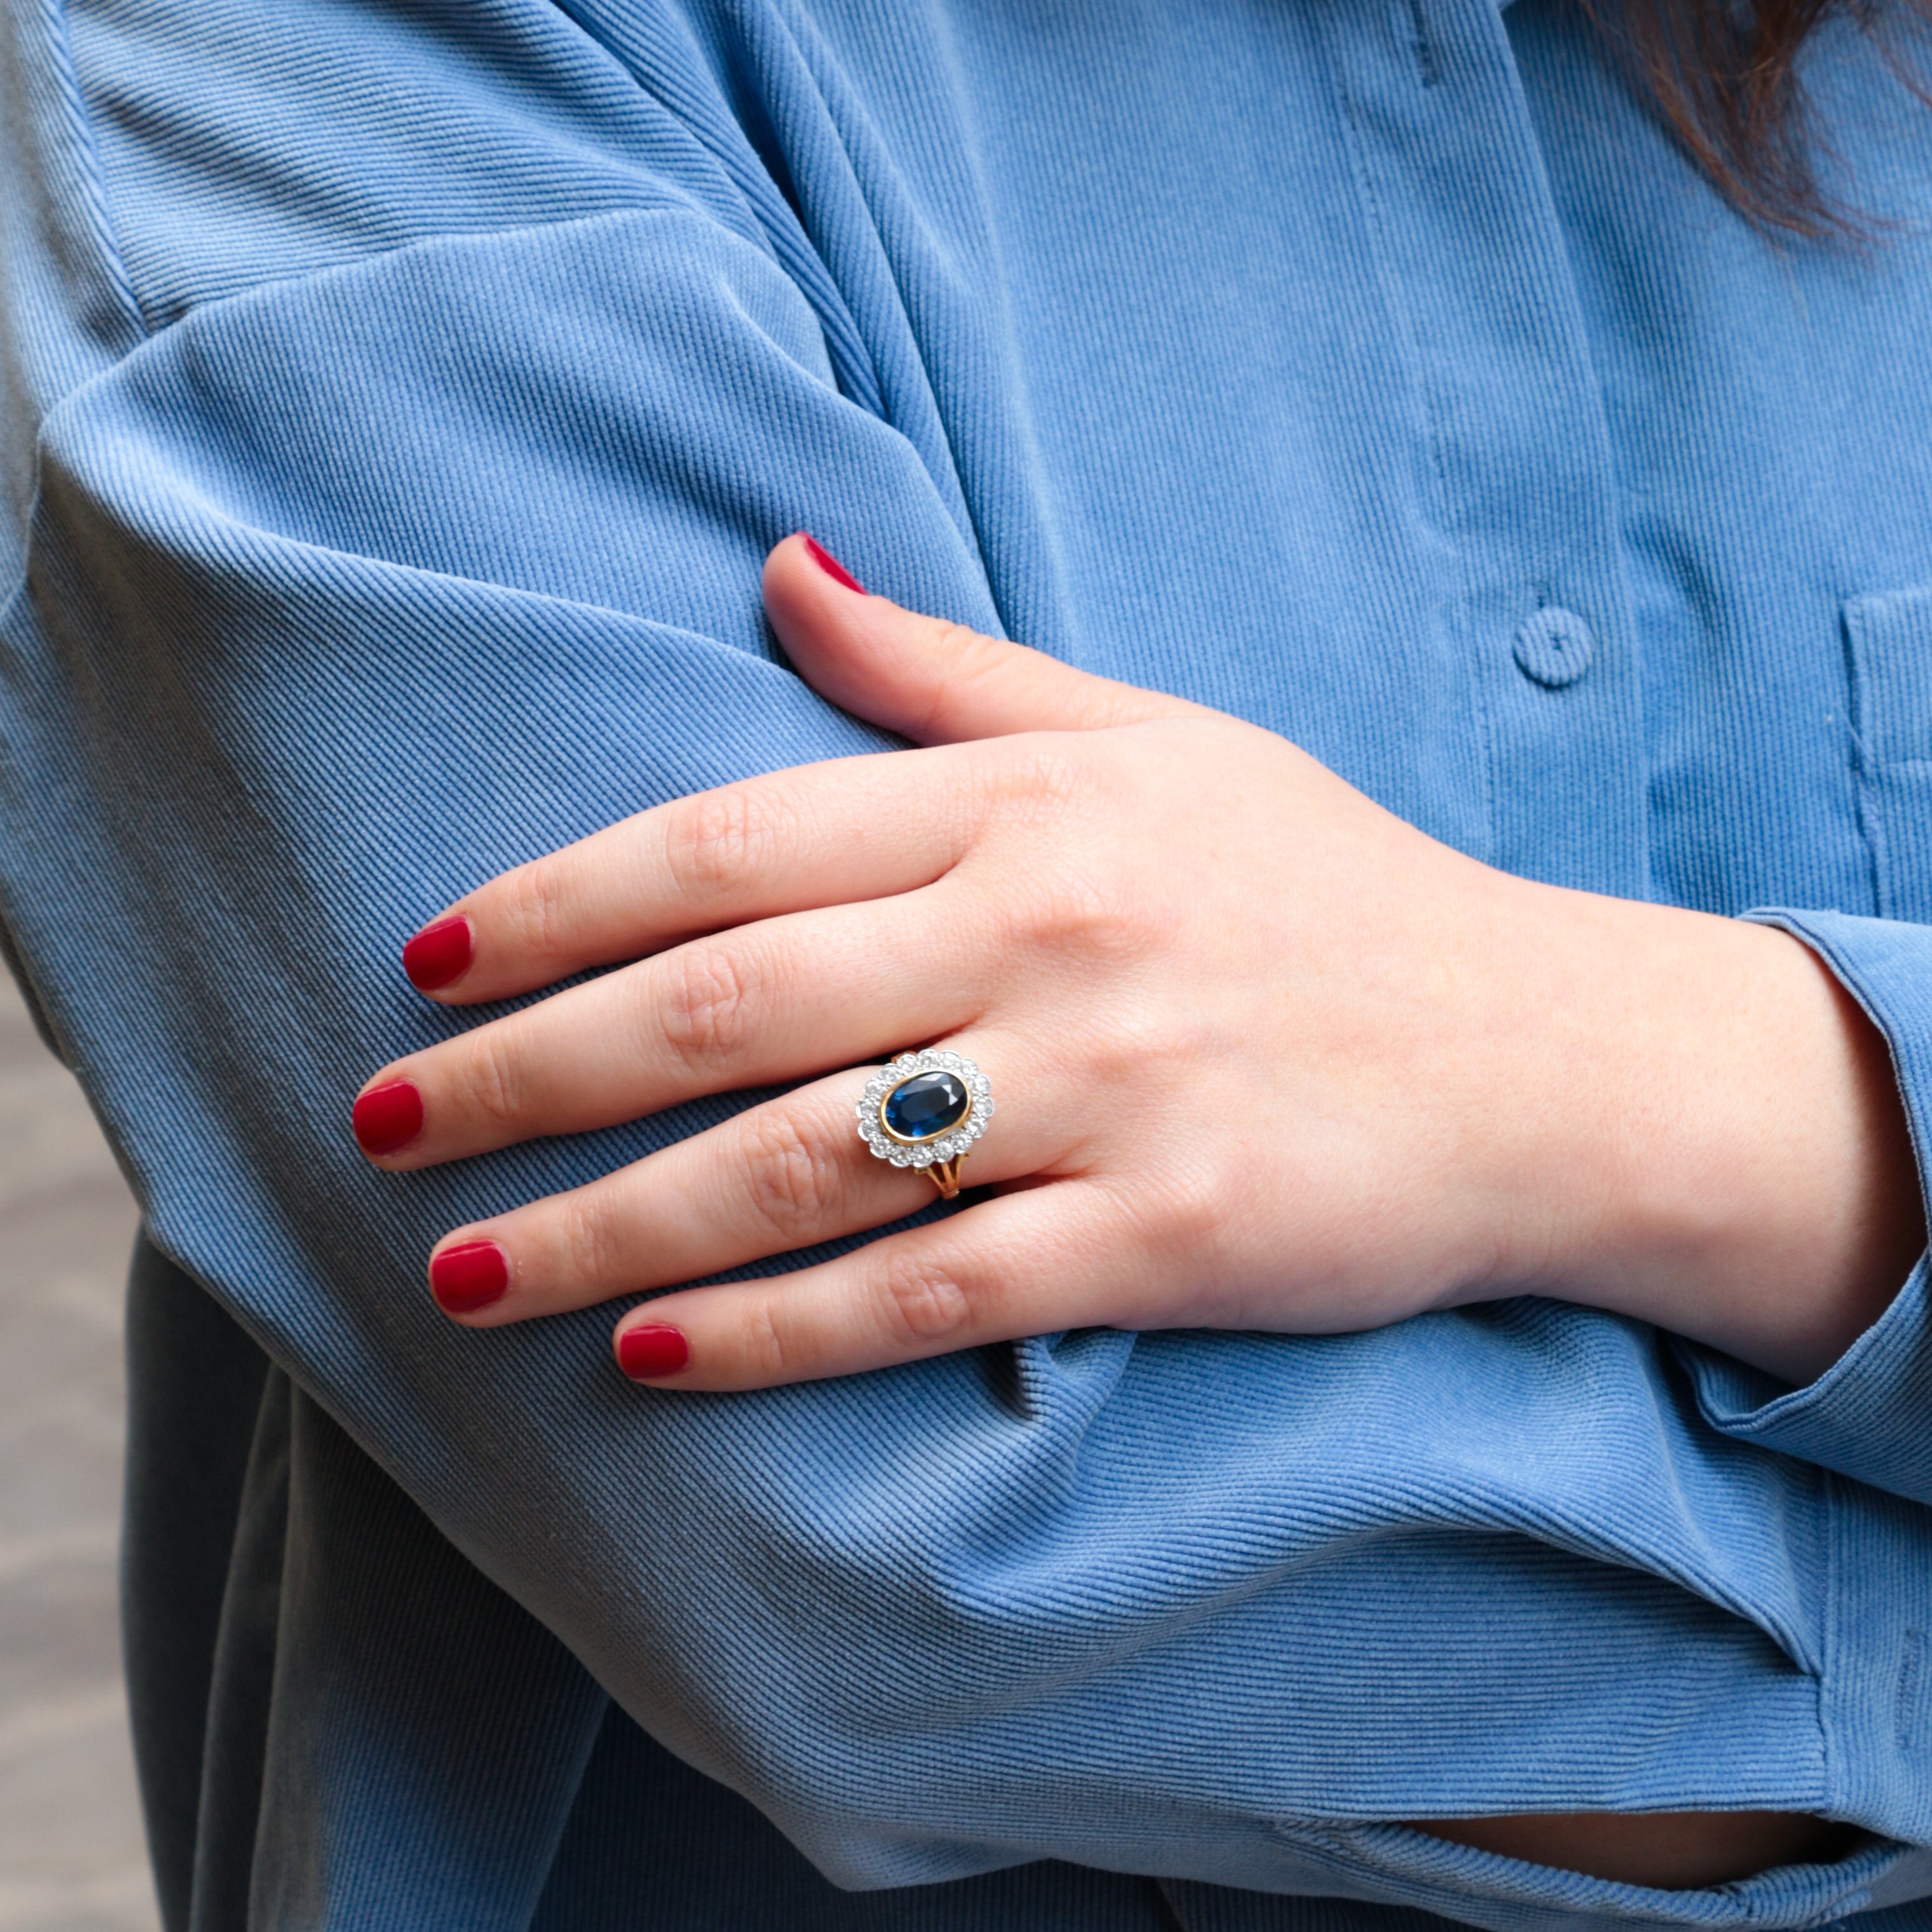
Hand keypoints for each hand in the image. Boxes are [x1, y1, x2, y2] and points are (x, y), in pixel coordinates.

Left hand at [351, 535, 1923, 1392]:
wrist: (1552, 1057)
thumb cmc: (1327, 895)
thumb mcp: (1156, 741)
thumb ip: (951, 679)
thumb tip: (779, 570)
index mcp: (1026, 804)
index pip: (731, 839)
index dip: (558, 903)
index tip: (427, 965)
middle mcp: (1048, 931)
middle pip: (720, 1003)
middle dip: (524, 1074)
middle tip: (379, 1128)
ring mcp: (1108, 1088)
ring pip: (796, 1161)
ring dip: (605, 1225)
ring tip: (463, 1276)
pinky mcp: (1167, 1237)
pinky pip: (925, 1291)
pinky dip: (775, 1334)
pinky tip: (650, 1361)